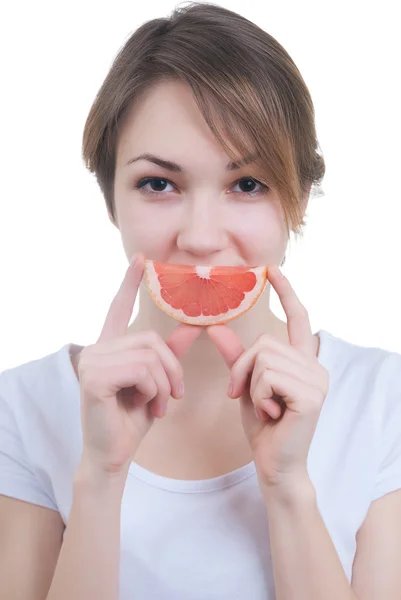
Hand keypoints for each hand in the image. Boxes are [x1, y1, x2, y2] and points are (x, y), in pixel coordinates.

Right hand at [77, 254, 201, 476]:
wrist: (114, 455)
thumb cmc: (133, 419)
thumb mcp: (157, 382)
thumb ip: (171, 353)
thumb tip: (195, 325)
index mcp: (110, 347)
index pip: (118, 307)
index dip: (129, 282)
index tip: (141, 259)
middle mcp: (97, 349)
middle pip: (151, 338)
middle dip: (171, 369)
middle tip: (172, 396)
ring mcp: (92, 361)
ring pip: (150, 355)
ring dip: (164, 384)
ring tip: (158, 405)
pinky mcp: (94, 377)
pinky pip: (142, 370)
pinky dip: (154, 391)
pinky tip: (145, 408)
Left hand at [207, 265, 328, 488]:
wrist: (275, 464)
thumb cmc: (263, 425)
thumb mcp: (246, 385)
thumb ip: (236, 356)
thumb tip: (215, 326)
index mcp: (302, 361)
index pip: (298, 317)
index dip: (286, 292)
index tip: (272, 269)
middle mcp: (315, 365)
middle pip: (265, 342)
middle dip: (243, 369)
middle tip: (243, 395)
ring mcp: (317, 379)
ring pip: (264, 358)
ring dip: (250, 386)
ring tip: (262, 408)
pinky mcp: (311, 394)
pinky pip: (267, 376)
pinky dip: (257, 396)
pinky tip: (270, 415)